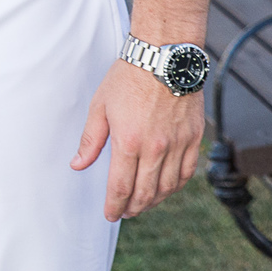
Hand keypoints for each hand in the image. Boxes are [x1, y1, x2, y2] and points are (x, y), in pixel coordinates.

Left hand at [72, 61, 205, 219]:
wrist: (164, 56)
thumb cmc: (128, 77)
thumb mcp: (100, 106)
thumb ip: (91, 140)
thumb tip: (78, 165)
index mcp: (129, 141)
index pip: (121, 186)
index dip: (114, 205)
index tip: (110, 214)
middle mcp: (156, 147)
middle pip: (145, 192)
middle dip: (133, 207)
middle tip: (125, 213)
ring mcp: (178, 144)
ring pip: (168, 187)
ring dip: (154, 200)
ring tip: (143, 204)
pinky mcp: (193, 138)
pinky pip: (187, 172)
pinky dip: (176, 185)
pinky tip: (166, 188)